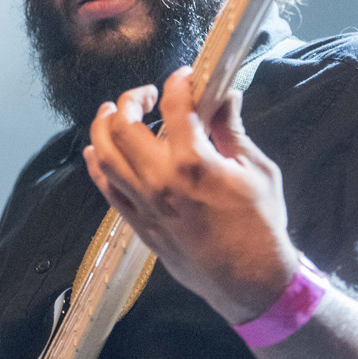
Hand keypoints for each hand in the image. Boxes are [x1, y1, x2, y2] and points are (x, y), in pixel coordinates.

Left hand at [82, 66, 297, 324]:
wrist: (251, 282)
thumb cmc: (261, 226)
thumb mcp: (259, 171)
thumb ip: (233, 131)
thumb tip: (225, 96)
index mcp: (195, 163)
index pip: (174, 107)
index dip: (177, 83)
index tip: (184, 77)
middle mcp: (161, 180)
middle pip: (124, 127)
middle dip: (130, 100)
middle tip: (145, 94)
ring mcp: (145, 204)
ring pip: (105, 156)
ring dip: (103, 128)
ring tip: (112, 112)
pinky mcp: (138, 223)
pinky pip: (106, 189)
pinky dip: (96, 165)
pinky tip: (96, 150)